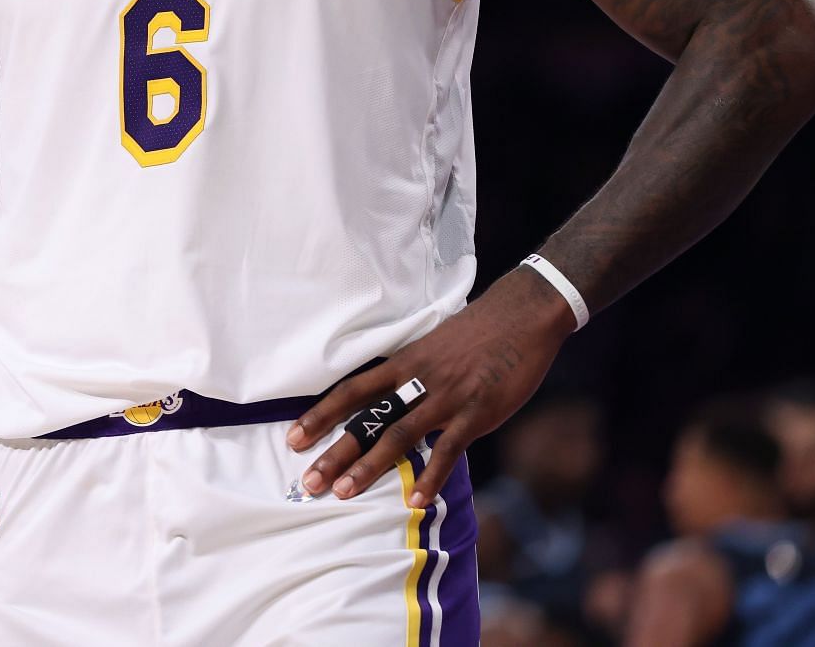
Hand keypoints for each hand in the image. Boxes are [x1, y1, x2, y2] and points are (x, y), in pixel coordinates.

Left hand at [285, 265, 573, 506]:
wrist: (520, 315)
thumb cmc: (476, 332)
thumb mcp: (432, 346)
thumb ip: (412, 374)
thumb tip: (393, 398)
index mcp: (404, 362)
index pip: (352, 391)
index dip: (320, 415)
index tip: (293, 439)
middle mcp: (417, 380)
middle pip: (368, 418)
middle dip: (336, 452)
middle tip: (309, 482)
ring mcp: (446, 398)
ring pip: (399, 435)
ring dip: (370, 466)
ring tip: (344, 493)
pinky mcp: (477, 412)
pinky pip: (449, 449)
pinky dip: (432, 476)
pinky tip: (415, 500)